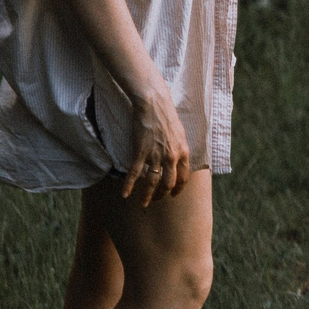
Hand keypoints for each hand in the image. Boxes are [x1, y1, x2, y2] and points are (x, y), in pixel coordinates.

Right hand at [120, 86, 191, 206]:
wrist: (154, 104)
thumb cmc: (166, 115)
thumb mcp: (180, 133)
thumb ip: (179, 147)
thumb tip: (178, 157)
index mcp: (183, 152)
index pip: (184, 176)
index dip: (179, 188)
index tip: (174, 194)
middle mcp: (171, 156)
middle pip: (168, 183)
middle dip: (163, 194)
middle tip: (157, 200)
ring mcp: (156, 155)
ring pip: (152, 182)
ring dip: (147, 195)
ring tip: (143, 204)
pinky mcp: (141, 152)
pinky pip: (134, 173)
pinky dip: (129, 185)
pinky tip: (124, 195)